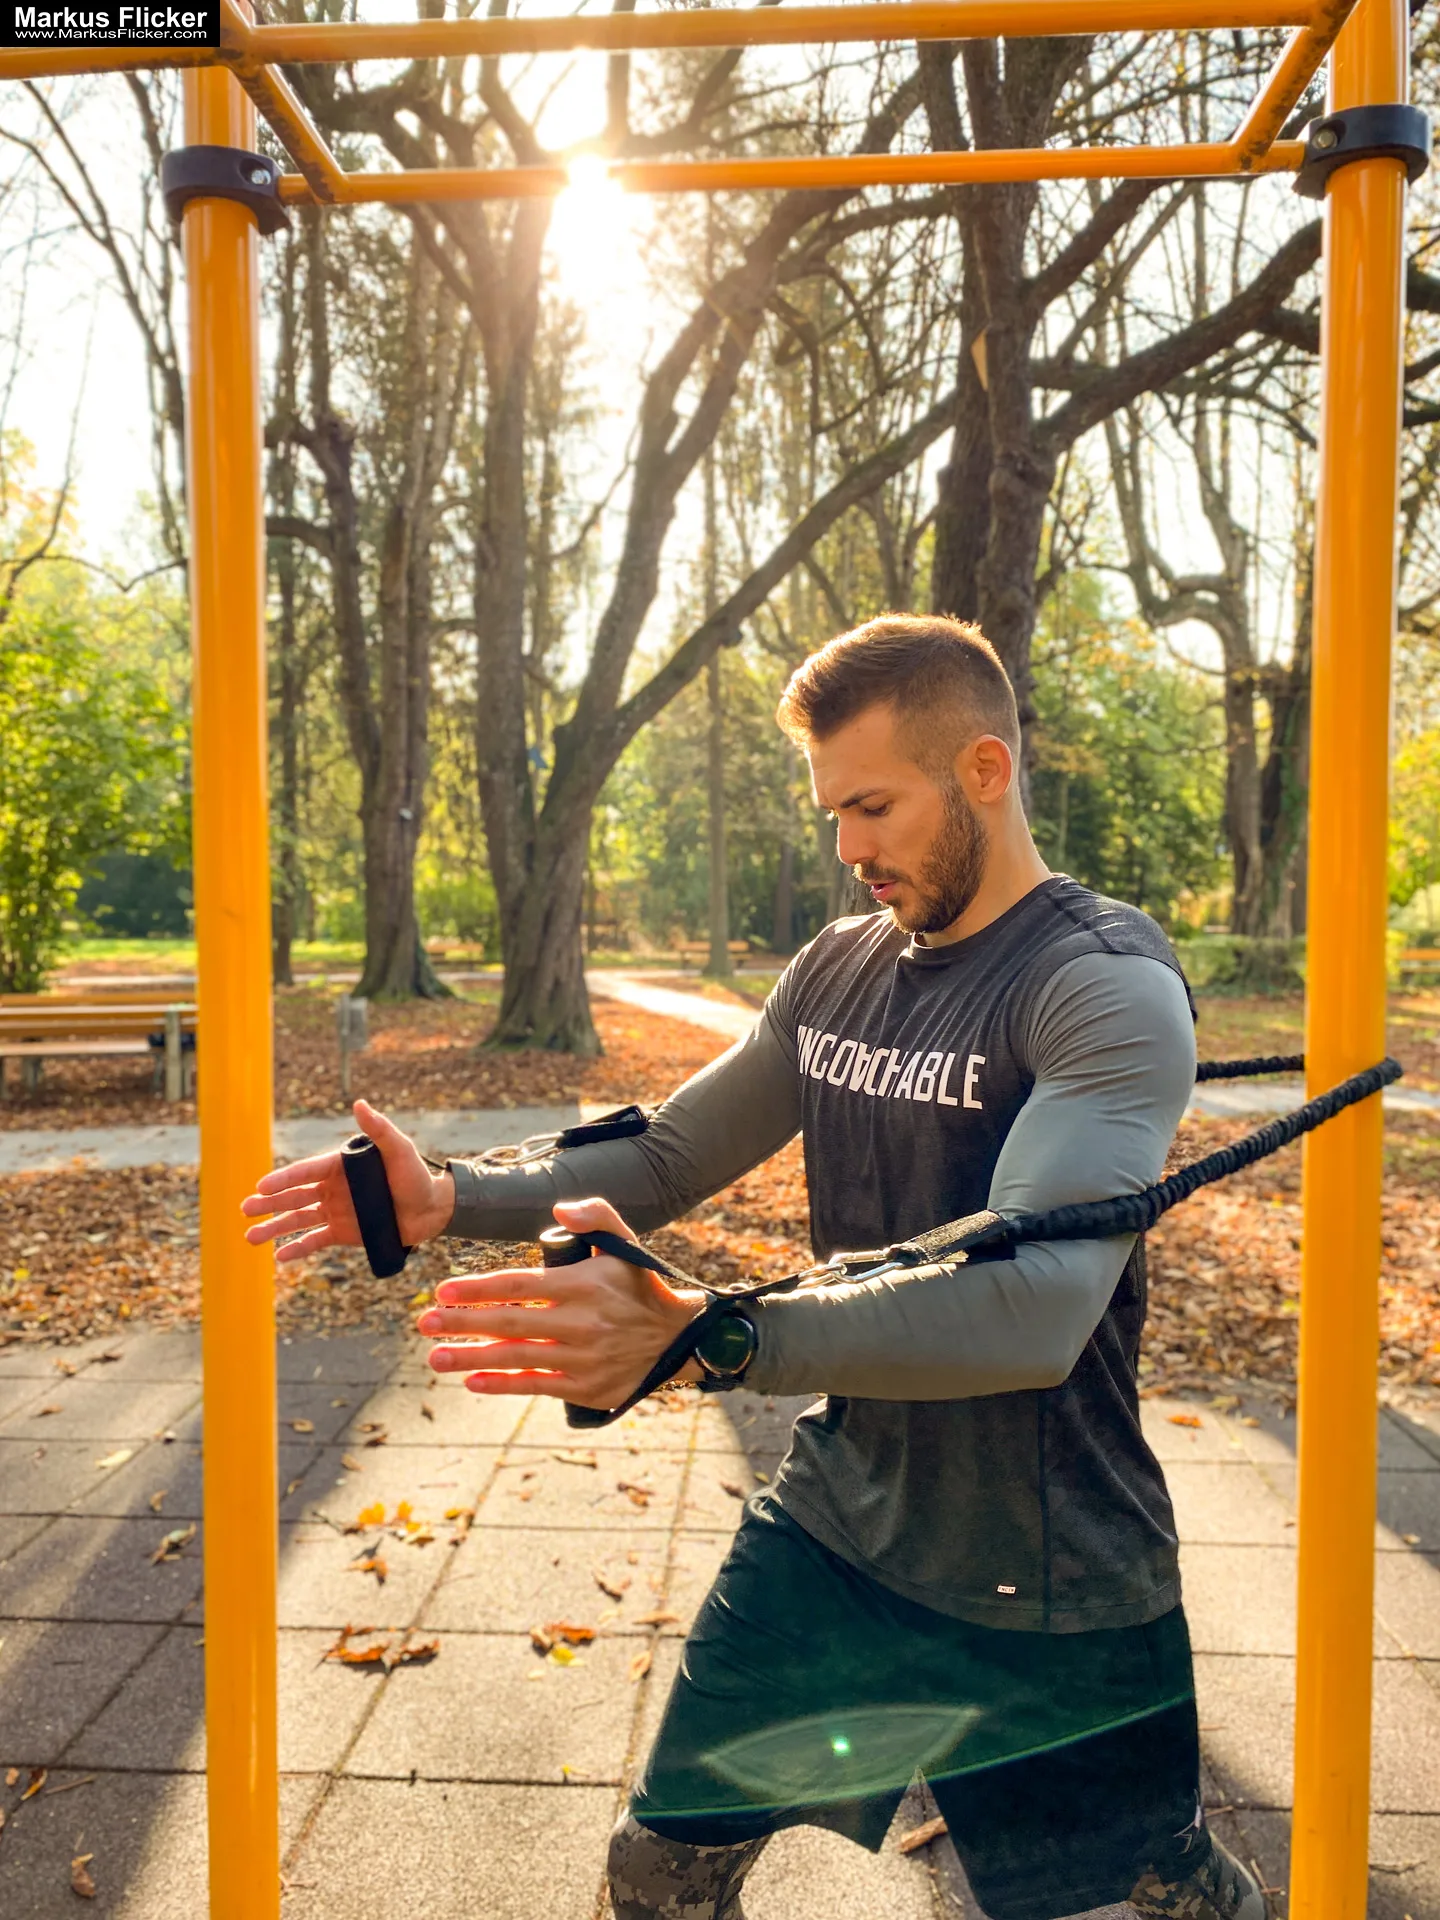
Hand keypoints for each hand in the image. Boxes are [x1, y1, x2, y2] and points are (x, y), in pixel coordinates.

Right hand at [240, 1099, 454, 1262]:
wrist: (433, 1209)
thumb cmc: (416, 1175)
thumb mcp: (399, 1150)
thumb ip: (379, 1129)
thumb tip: (359, 1104)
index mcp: (340, 1167)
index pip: (305, 1172)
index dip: (283, 1179)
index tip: (261, 1186)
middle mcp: (333, 1188)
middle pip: (294, 1196)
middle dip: (268, 1204)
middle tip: (244, 1210)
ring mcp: (336, 1211)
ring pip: (298, 1220)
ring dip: (274, 1228)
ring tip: (250, 1237)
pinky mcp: (344, 1232)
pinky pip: (316, 1241)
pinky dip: (298, 1248)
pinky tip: (279, 1256)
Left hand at [418, 1196, 704, 1405]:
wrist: (678, 1337)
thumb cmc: (640, 1285)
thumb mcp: (625, 1242)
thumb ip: (594, 1215)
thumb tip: (558, 1210)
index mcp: (584, 1284)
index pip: (520, 1285)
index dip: (478, 1288)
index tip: (444, 1290)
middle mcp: (582, 1323)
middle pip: (510, 1323)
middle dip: (463, 1324)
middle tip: (426, 1323)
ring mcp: (583, 1359)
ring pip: (517, 1359)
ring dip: (472, 1358)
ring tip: (436, 1357)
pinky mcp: (586, 1388)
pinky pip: (536, 1387)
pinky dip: (503, 1385)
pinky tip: (473, 1381)